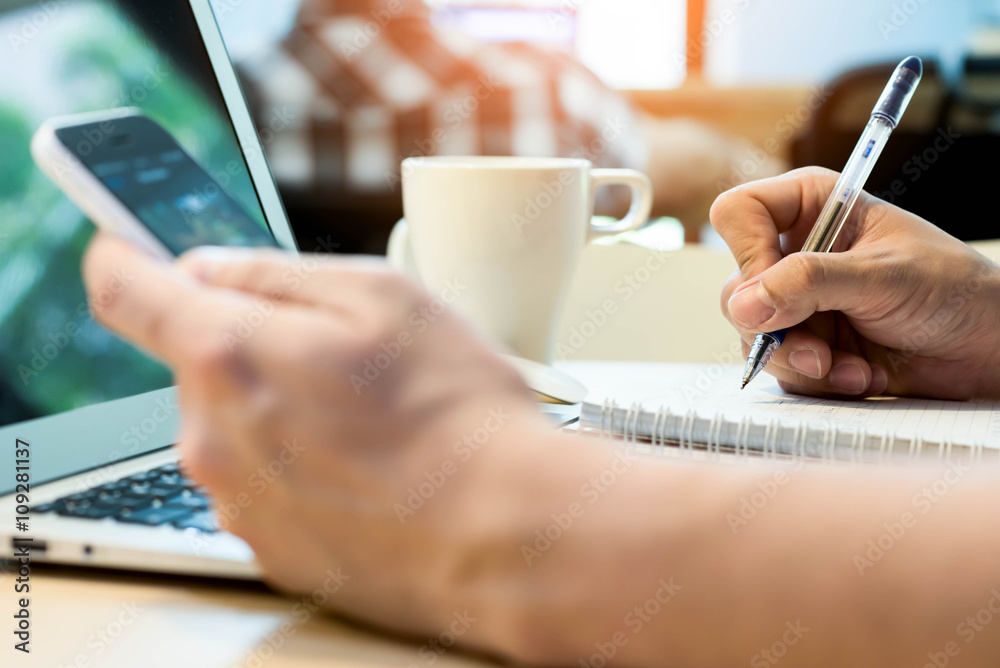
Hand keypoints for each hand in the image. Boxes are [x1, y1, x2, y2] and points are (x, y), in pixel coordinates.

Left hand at [81, 236, 547, 641]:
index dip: (120, 255)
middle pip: (197, 363)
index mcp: (229, 355)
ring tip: (366, 420)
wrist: (502, 535)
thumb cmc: (456, 412)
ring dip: (277, 408)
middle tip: (336, 352)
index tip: (126, 246)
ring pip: (232, 425)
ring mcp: (236, 501)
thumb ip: (276, 273)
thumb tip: (211, 269)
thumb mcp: (382, 297)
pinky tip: (366, 467)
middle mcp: (210, 436)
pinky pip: (262, 482)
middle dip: (249, 343)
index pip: (125, 289)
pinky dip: (298, 465)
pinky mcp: (268, 549)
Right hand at [710, 167, 999, 399]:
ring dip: (803, 362)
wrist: (987, 348)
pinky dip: (818, 381)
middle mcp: (795, 253)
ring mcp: (797, 304)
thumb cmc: (954, 290)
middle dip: (778, 328)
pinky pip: (780, 369)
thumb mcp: (882, 276)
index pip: (738, 214)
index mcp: (811, 208)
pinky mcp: (806, 345)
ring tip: (850, 368)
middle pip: (737, 288)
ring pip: (753, 336)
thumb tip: (745, 304)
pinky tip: (859, 375)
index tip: (775, 287)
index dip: (747, 252)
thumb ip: (810, 283)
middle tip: (817, 349)